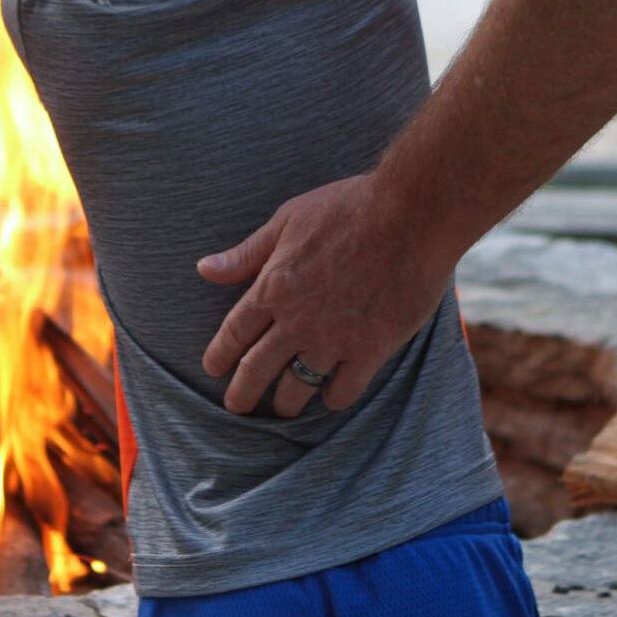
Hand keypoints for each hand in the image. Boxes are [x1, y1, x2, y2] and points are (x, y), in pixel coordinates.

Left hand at [199, 172, 457, 416]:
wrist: (411, 215)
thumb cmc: (348, 208)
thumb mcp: (288, 220)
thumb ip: (247, 253)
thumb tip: (204, 269)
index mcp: (272, 287)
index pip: (233, 334)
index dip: (219, 356)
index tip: (213, 369)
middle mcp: (297, 321)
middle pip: (256, 370)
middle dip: (242, 394)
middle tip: (236, 407)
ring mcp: (334, 339)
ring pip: (297, 389)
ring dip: (287, 403)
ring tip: (285, 407)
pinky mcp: (371, 350)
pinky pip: (343, 392)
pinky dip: (333, 398)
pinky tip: (331, 394)